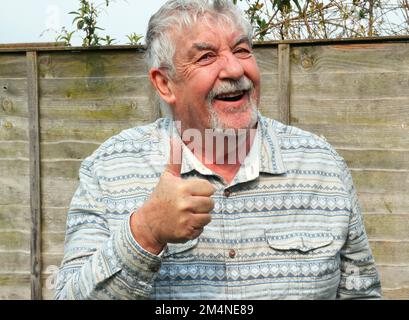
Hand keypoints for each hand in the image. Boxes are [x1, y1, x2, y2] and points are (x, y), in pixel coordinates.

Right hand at [130, 138, 214, 253]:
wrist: (148, 223)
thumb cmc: (160, 197)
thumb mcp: (167, 177)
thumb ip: (175, 159)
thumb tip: (174, 138)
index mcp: (182, 188)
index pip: (209, 189)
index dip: (203, 191)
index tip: (193, 193)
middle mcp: (184, 203)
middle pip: (210, 203)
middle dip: (203, 205)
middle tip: (191, 205)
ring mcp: (185, 219)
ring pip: (208, 217)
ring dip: (200, 217)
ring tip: (188, 214)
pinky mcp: (186, 232)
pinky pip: (201, 229)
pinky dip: (195, 228)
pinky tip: (184, 224)